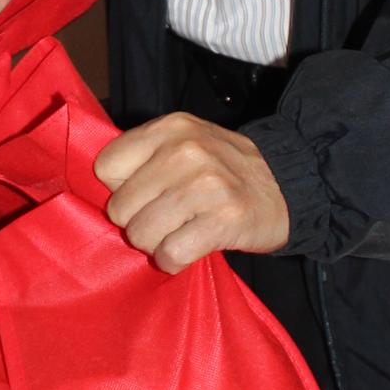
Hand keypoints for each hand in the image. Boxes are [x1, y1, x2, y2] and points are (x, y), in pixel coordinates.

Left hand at [93, 114, 287, 274]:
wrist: (289, 186)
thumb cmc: (226, 170)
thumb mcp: (186, 142)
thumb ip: (145, 155)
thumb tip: (100, 188)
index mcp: (171, 128)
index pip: (106, 167)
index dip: (121, 188)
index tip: (146, 193)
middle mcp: (187, 151)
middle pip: (120, 208)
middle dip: (138, 221)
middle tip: (167, 217)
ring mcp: (207, 185)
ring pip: (141, 234)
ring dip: (157, 244)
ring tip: (180, 232)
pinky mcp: (224, 220)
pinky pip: (171, 254)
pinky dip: (174, 261)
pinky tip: (190, 248)